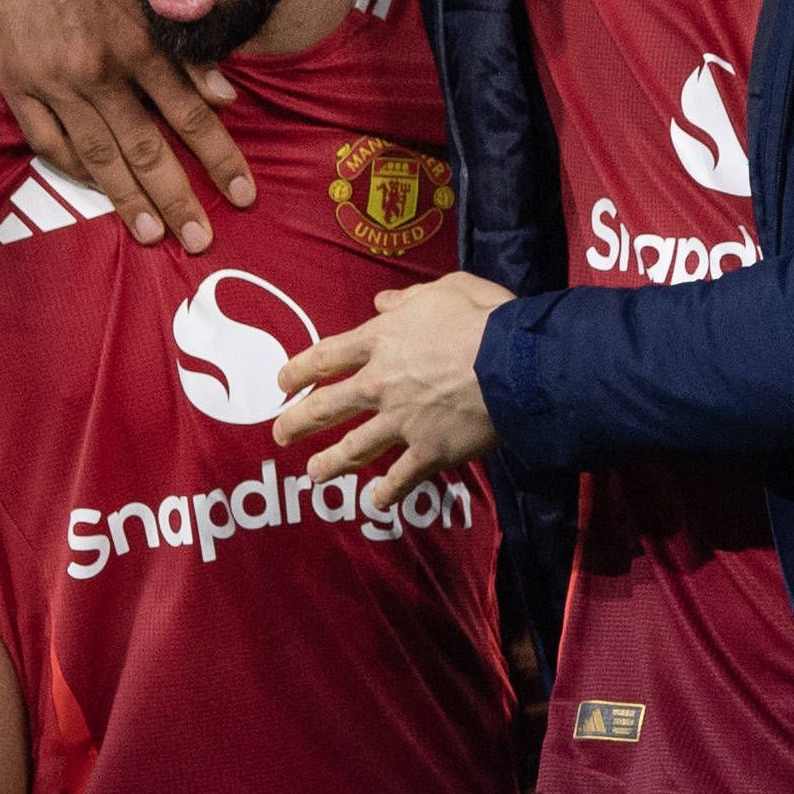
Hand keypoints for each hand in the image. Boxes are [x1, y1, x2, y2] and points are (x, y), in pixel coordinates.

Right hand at [0, 0, 250, 250]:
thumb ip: (185, 47)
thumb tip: (226, 97)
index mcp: (138, 42)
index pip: (191, 116)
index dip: (220, 159)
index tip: (242, 195)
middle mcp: (99, 70)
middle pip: (146, 150)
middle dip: (177, 200)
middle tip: (201, 241)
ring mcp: (53, 81)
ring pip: (98, 156)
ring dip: (128, 200)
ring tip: (151, 234)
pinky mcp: (15, 84)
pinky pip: (48, 143)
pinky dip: (75, 170)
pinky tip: (97, 188)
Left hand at [276, 273, 510, 490]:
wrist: (514, 363)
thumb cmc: (483, 318)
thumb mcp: (444, 290)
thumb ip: (408, 299)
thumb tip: (382, 302)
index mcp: (381, 341)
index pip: (326, 356)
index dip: (299, 370)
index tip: (282, 383)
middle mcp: (380, 384)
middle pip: (327, 406)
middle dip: (298, 422)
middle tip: (279, 434)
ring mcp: (401, 422)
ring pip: (354, 447)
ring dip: (330, 462)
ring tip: (313, 473)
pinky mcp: (428, 451)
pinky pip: (401, 478)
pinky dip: (388, 493)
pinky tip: (376, 503)